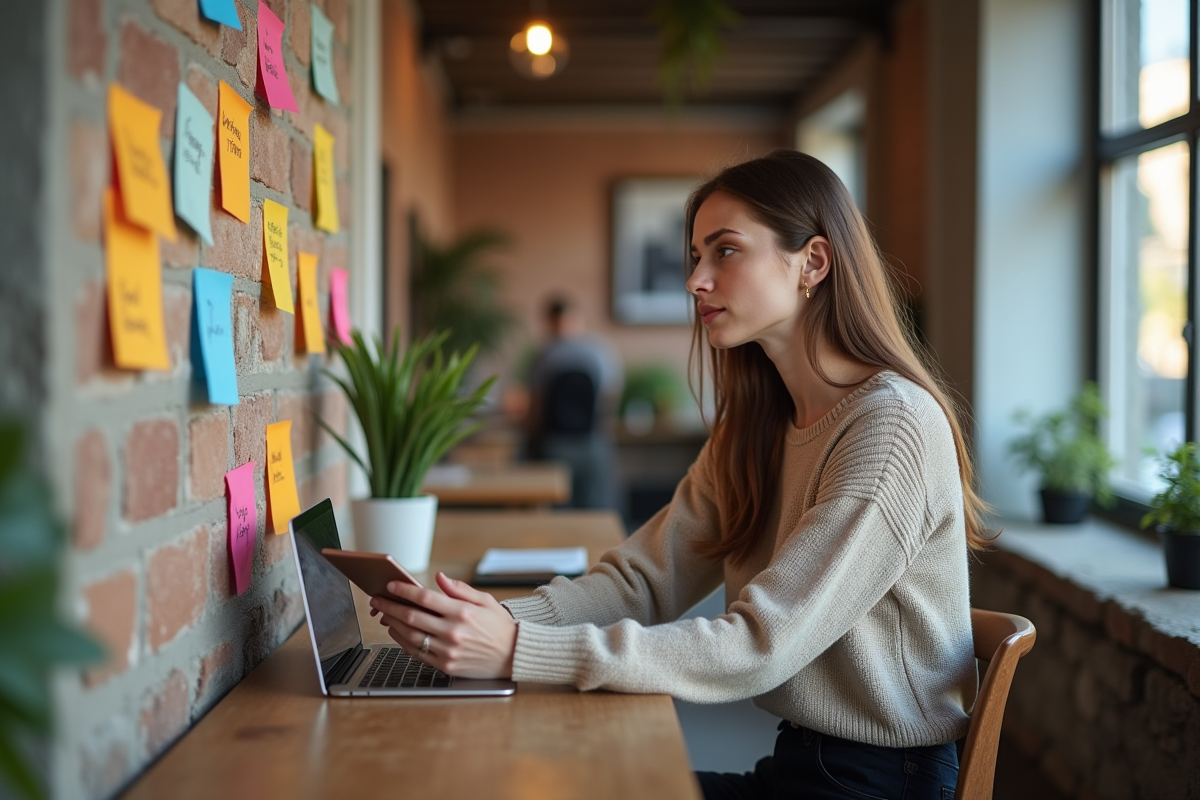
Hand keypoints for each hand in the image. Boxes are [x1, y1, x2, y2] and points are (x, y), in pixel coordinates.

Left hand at [368, 572, 517, 678]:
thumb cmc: (500, 626)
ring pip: (411, 635)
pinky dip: (402, 641)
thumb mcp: (486, 601)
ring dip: (393, 623)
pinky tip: (397, 632)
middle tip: (377, 599)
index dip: (404, 590)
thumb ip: (460, 589)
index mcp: (462, 612)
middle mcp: (453, 631)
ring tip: (383, 614)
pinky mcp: (446, 665)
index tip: (391, 585)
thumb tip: (439, 578)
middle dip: (390, 605)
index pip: (425, 598)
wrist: (513, 655)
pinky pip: (417, 652)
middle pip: (412, 616)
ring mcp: (448, 650)